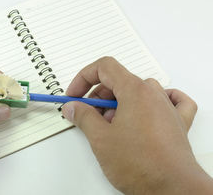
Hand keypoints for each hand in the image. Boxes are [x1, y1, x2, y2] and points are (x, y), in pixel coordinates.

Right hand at [61, 57, 212, 193]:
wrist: (172, 188)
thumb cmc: (141, 164)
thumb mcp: (100, 138)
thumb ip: (83, 116)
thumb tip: (73, 107)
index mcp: (135, 91)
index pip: (105, 68)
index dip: (84, 78)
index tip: (75, 95)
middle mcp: (153, 94)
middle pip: (119, 81)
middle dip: (98, 95)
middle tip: (86, 113)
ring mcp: (167, 108)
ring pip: (139, 91)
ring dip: (120, 102)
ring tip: (110, 123)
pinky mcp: (177, 123)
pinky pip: (172, 101)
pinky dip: (158, 100)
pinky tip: (149, 108)